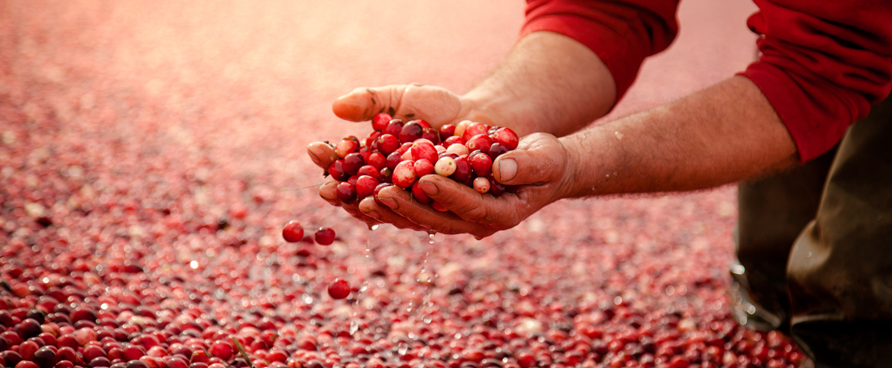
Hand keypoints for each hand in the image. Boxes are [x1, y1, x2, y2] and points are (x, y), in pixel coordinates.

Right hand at [306, 84, 499, 229]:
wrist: (482, 115)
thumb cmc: (437, 109)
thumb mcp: (402, 99)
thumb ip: (371, 101)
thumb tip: (336, 107)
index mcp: (375, 169)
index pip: (345, 171)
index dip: (329, 162)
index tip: (315, 149)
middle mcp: (394, 193)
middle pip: (362, 200)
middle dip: (344, 193)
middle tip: (327, 186)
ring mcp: (420, 206)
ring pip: (395, 213)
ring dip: (378, 208)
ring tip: (364, 197)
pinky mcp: (450, 212)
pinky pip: (433, 213)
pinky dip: (420, 207)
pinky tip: (407, 198)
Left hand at [369, 133, 577, 237]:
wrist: (541, 165)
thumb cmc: (548, 161)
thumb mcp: (545, 159)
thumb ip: (526, 164)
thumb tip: (502, 166)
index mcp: (501, 215)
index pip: (470, 207)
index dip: (447, 195)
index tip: (424, 179)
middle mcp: (474, 220)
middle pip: (436, 219)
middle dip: (407, 207)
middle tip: (379, 194)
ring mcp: (456, 213)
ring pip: (417, 215)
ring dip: (389, 208)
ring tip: (360, 198)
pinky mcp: (443, 202)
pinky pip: (412, 202)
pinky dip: (388, 195)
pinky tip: (360, 188)